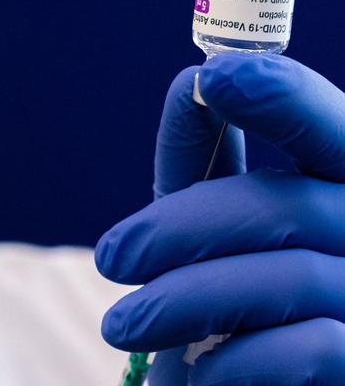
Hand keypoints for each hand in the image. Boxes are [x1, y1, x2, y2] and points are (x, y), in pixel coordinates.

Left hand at [95, 52, 344, 384]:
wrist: (256, 383)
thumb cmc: (231, 290)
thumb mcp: (213, 218)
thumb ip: (207, 155)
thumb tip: (189, 81)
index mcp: (339, 185)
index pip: (330, 127)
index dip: (282, 97)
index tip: (214, 78)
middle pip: (283, 207)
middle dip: (180, 228)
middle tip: (111, 258)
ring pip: (285, 278)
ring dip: (182, 300)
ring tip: (120, 325)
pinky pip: (309, 351)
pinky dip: (236, 359)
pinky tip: (197, 370)